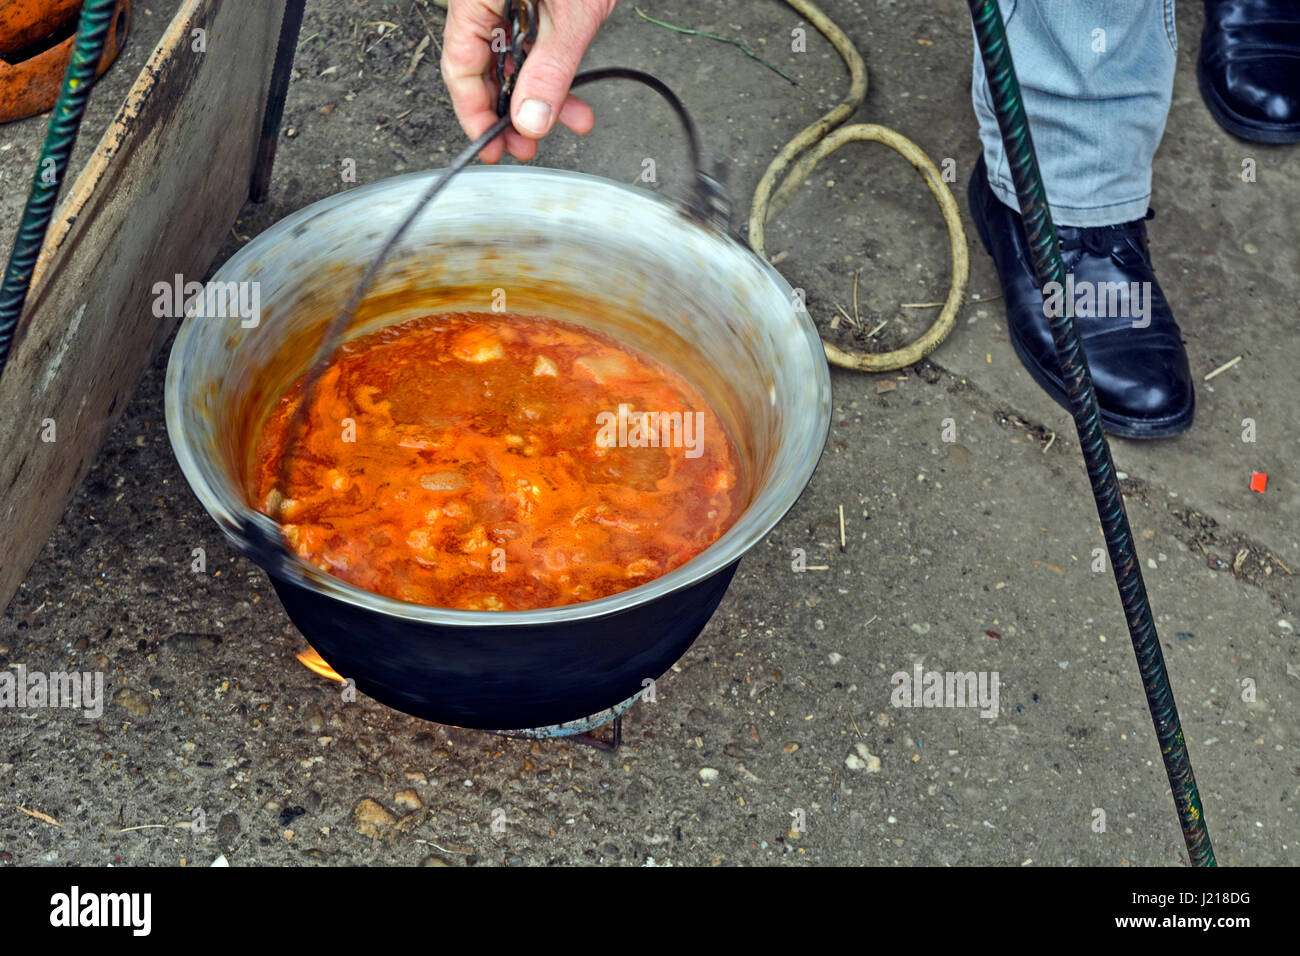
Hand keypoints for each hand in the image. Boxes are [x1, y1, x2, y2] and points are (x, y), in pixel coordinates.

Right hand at [441, 0, 617, 162]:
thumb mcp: (568, 18)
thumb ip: (550, 72)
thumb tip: (532, 119)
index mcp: (477, 0)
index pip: (461, 69)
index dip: (475, 114)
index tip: (492, 145)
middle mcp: (489, 2)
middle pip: (488, 71)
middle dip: (514, 112)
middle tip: (528, 146)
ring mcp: (513, 5)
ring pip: (518, 63)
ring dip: (544, 96)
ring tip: (570, 120)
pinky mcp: (538, 7)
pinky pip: (537, 48)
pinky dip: (556, 73)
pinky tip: (573, 95)